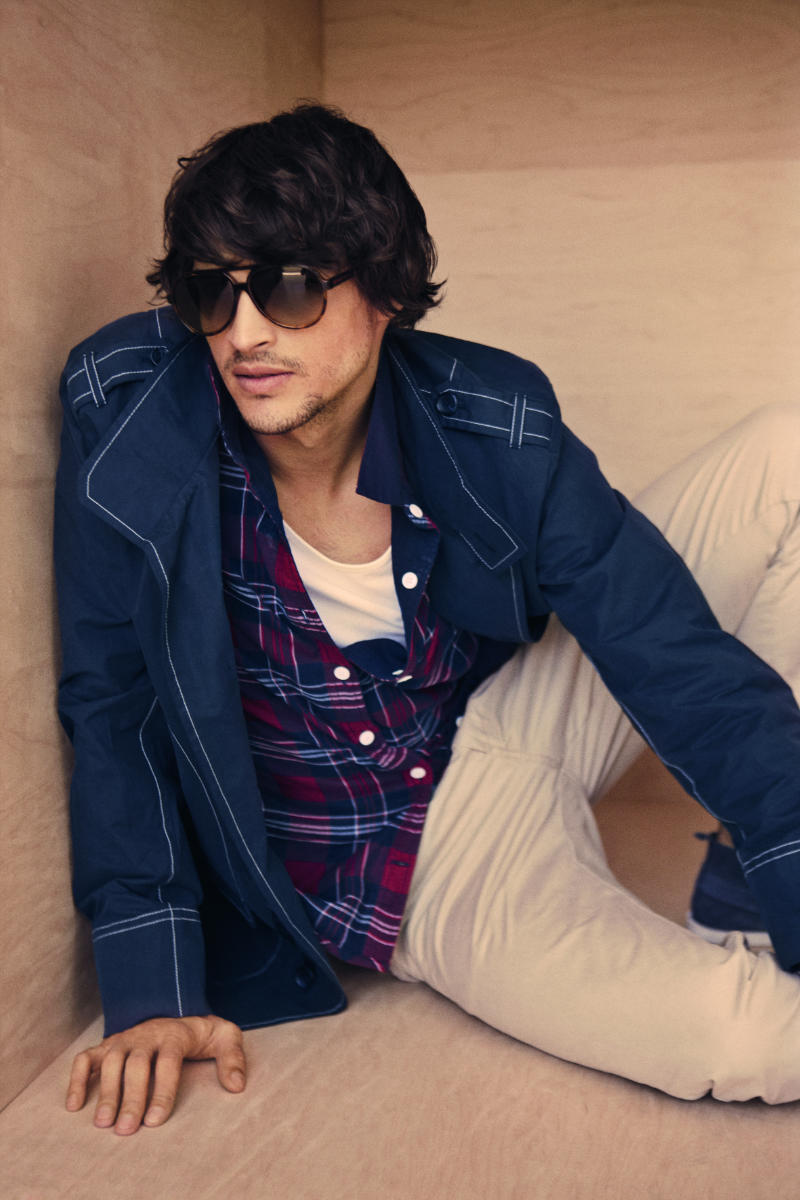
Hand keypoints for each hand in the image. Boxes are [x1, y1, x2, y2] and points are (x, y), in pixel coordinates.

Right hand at [65, 1014, 245, 1134]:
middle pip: (136, 1066)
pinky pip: (86, 1058)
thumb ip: (233, 1057)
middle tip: (126, 1130)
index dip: (161, 1092)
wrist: (178, 1008)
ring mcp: (124, 1039)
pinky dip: (76, 1078)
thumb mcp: (225, 1036)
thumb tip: (237, 1085)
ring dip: (104, 1092)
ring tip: (103, 1123)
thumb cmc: (202, 1033)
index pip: (167, 1063)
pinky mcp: (107, 1044)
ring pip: (110, 1062)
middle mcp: (146, 1035)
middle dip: (130, 1099)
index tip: (154, 1121)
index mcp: (175, 1034)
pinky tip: (74, 1105)